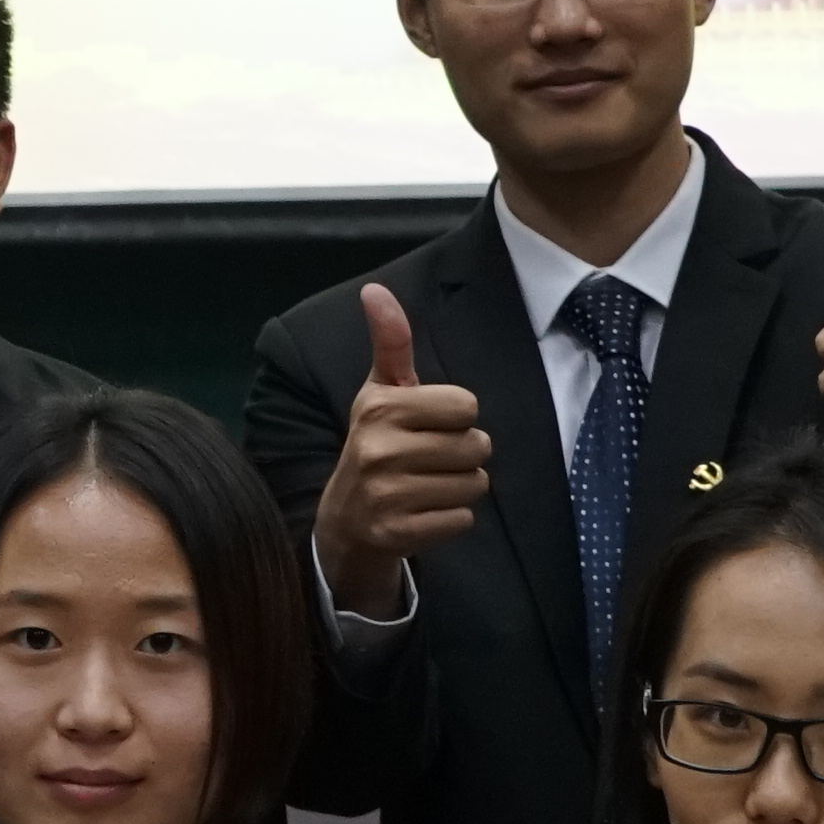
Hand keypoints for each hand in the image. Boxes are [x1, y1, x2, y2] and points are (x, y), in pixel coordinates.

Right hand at [311, 285, 490, 618]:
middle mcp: (380, 450)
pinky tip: (424, 511)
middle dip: (465, 454)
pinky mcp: (398, 534)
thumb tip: (375, 290)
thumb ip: (390, 342)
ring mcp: (387, 495)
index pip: (467, 406)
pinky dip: (452, 518)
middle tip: (432, 459)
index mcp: (381, 408)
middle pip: (477, 447)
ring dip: (461, 487)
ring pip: (475, 485)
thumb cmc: (377, 442)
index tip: (429, 425)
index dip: (456, 417)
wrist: (345, 517)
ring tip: (429, 484)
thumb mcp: (381, 391)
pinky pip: (462, 520)